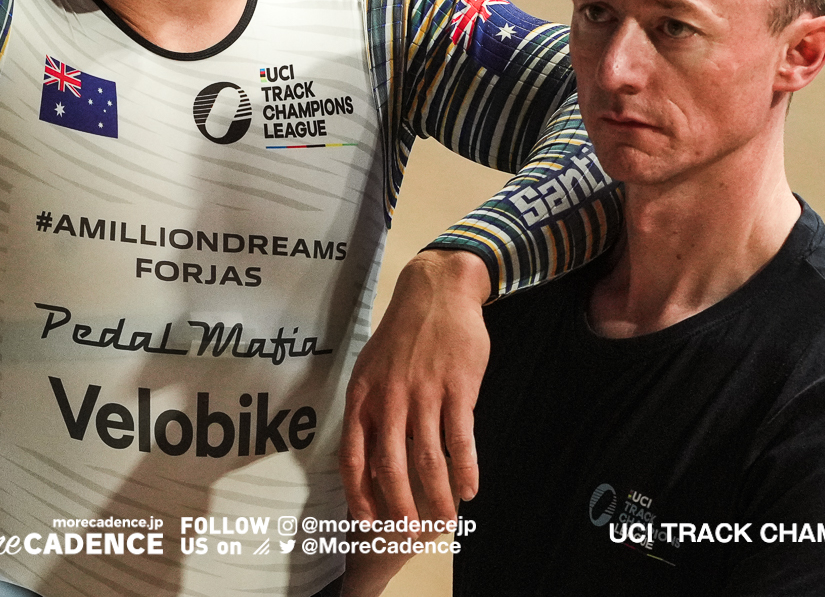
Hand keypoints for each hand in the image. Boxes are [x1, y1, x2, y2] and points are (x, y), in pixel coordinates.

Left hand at [340, 250, 492, 522]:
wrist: (436, 292)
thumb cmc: (402, 335)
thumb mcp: (371, 368)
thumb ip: (370, 409)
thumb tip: (369, 456)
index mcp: (363, 396)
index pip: (353, 456)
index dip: (359, 493)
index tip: (367, 520)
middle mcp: (390, 398)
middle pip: (390, 465)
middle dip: (400, 505)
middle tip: (410, 532)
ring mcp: (424, 393)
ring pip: (428, 458)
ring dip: (438, 495)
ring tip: (446, 520)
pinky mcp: (457, 388)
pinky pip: (461, 438)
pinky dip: (466, 468)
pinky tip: (470, 488)